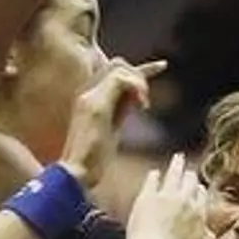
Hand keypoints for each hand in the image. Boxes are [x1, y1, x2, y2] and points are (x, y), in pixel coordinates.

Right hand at [59, 59, 165, 188]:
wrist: (75, 175)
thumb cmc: (93, 161)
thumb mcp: (112, 130)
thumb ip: (121, 111)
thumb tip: (136, 100)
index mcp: (90, 98)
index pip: (114, 70)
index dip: (140, 68)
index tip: (163, 66)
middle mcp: (87, 93)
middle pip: (117, 64)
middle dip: (140, 74)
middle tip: (145, 101)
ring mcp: (89, 97)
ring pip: (119, 68)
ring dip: (139, 82)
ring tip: (144, 105)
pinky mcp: (95, 105)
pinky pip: (120, 79)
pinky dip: (136, 87)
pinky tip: (142, 106)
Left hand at [128, 152, 209, 238]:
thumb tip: (211, 236)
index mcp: (200, 213)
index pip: (202, 196)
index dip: (200, 191)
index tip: (199, 189)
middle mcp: (186, 200)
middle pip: (191, 181)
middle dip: (190, 175)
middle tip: (190, 171)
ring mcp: (165, 196)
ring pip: (174, 174)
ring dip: (177, 165)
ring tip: (178, 158)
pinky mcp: (146, 197)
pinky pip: (152, 181)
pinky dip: (154, 176)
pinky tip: (154, 172)